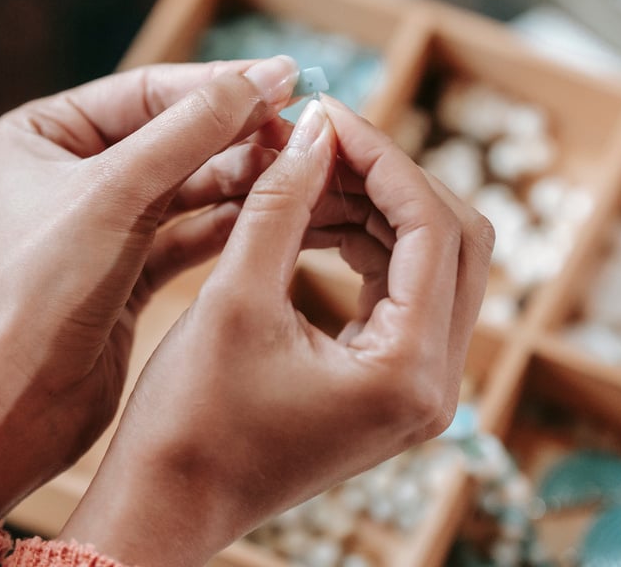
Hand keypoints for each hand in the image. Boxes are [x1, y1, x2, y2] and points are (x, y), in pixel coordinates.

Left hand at [0, 56, 301, 518]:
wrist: (12, 405)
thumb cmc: (38, 291)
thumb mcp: (118, 193)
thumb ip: (194, 130)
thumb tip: (267, 77)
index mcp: (42, 134)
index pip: (146, 91)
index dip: (220, 85)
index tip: (289, 80)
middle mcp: (68, 173)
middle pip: (172, 136)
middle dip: (236, 135)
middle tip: (300, 133)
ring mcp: (99, 225)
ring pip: (185, 186)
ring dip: (239, 178)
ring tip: (295, 172)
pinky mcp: (125, 273)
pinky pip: (187, 234)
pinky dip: (226, 225)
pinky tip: (269, 215)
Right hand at [60, 96, 493, 566]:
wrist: (166, 506)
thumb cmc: (190, 422)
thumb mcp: (234, 299)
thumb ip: (283, 204)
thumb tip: (315, 130)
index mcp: (409, 372)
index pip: (433, 228)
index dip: (383, 157)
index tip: (329, 114)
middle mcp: (434, 385)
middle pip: (454, 241)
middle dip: (390, 178)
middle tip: (323, 137)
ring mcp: (417, 389)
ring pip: (430, 262)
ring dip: (375, 208)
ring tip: (306, 170)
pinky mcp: (389, 385)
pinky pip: (400, 291)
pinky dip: (364, 245)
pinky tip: (312, 215)